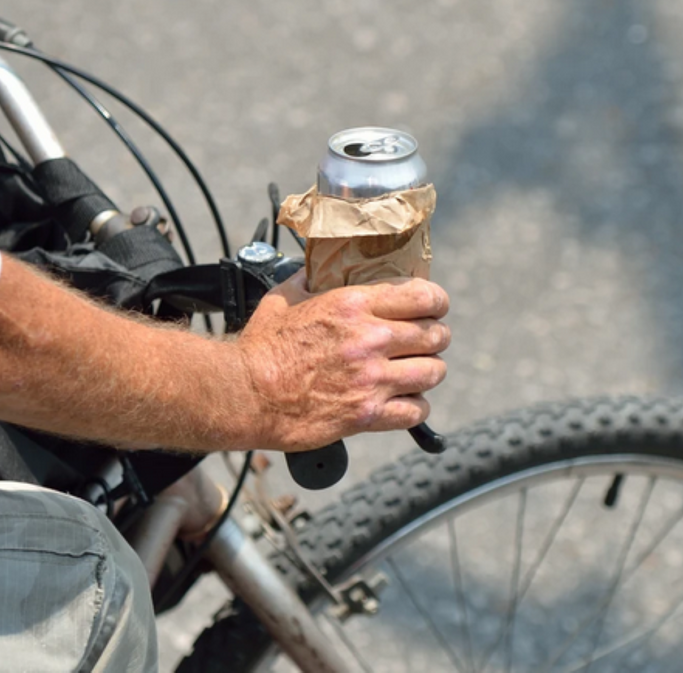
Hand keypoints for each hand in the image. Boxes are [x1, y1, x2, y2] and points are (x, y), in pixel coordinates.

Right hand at [234, 272, 450, 450]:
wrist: (245, 394)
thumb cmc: (261, 348)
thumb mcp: (285, 298)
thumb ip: (310, 280)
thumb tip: (318, 267)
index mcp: (352, 305)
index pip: (423, 296)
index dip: (437, 302)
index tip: (434, 307)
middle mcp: (369, 339)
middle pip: (435, 335)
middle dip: (436, 337)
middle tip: (426, 341)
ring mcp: (371, 379)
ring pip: (433, 372)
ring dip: (429, 370)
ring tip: (419, 371)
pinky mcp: (367, 415)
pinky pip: (416, 411)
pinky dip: (416, 406)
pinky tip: (405, 401)